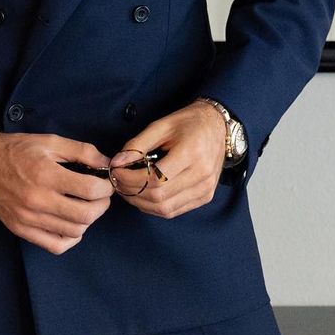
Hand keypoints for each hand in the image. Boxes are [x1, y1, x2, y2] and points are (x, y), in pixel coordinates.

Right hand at [0, 128, 112, 254]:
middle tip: (101, 195)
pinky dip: (70, 239)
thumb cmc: (15, 150)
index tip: (106, 182)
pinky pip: (55, 246)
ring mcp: (28, 219)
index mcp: (46, 174)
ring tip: (86, 205)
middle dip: (101, 205)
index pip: (89, 190)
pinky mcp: (20, 229)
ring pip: (73, 232)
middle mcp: (37, 200)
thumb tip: (107, 163)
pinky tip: (71, 224)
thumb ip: (82, 151)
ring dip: (88, 220)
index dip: (106, 188)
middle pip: (85, 215)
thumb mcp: (50, 141)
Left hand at [110, 100, 226, 218]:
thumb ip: (137, 144)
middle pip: (158, 197)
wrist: (218, 126)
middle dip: (131, 192)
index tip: (116, 171)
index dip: (129, 179)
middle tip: (118, 181)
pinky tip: (146, 195)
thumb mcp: (161, 125)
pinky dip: (155, 207)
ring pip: (165, 209)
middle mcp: (202, 174)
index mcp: (191, 152)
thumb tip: (117, 163)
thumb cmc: (189, 123)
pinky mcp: (205, 196)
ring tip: (129, 189)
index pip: (155, 179)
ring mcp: (205, 188)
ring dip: (141, 203)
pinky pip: (175, 211)